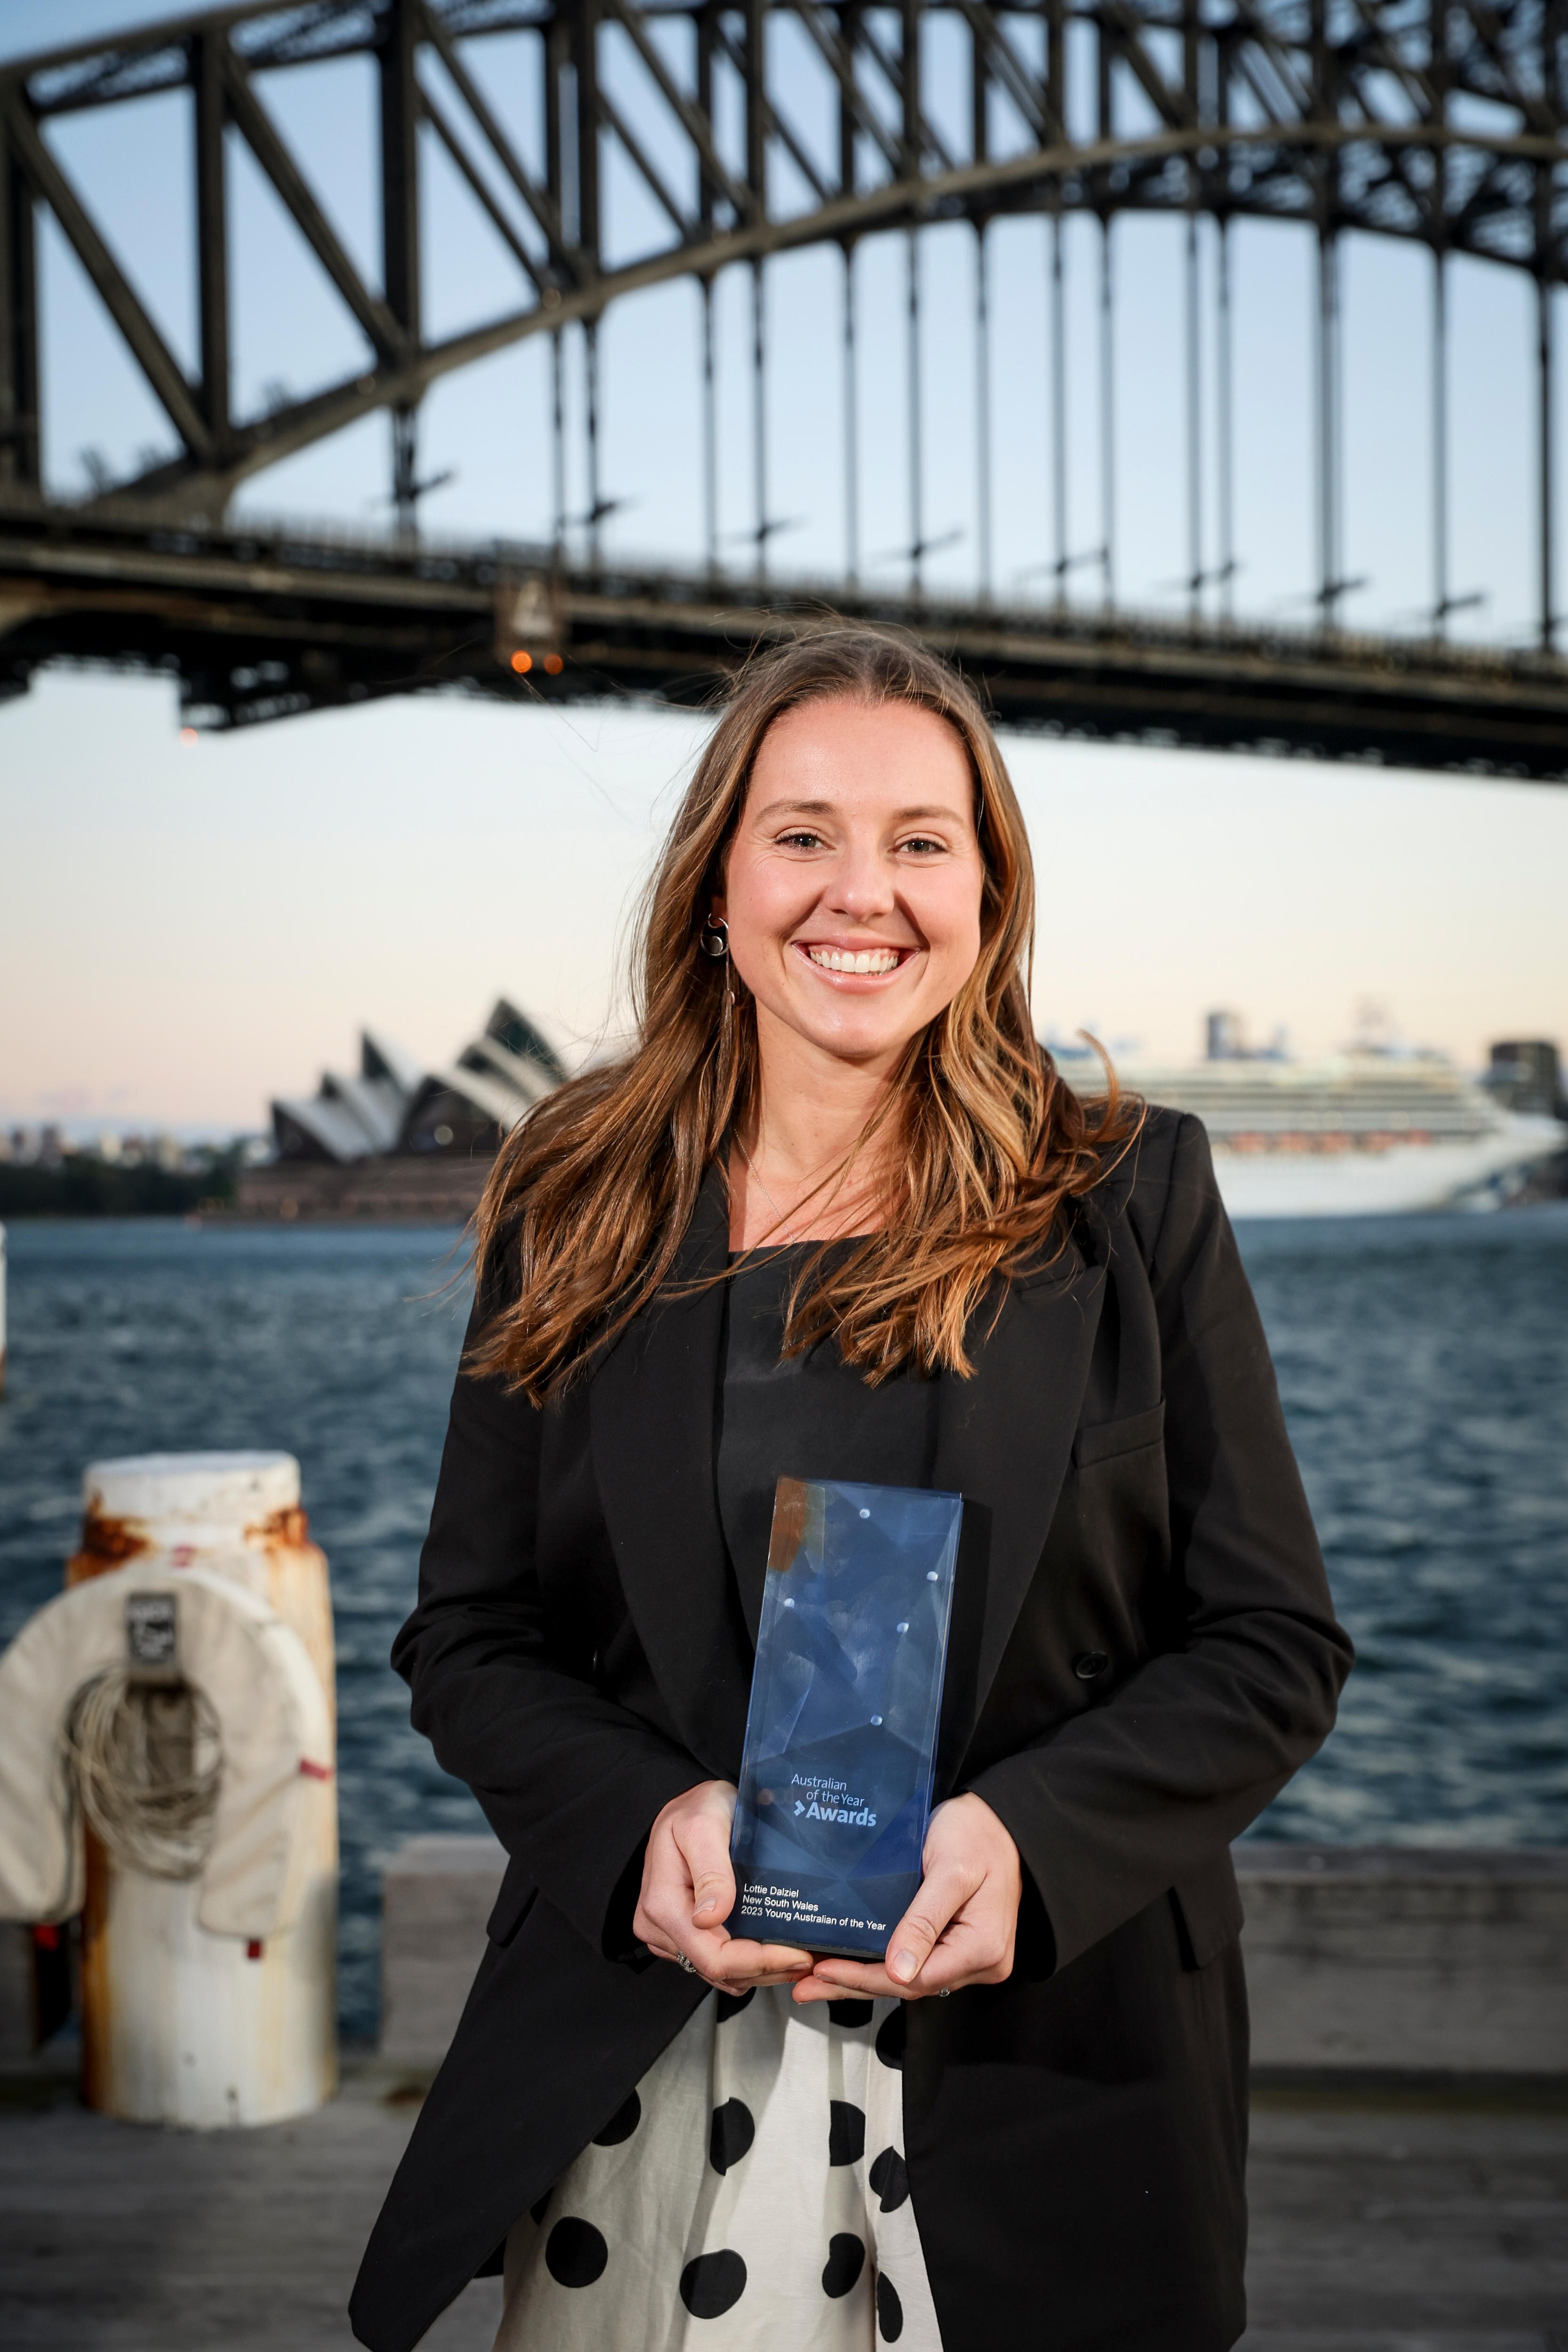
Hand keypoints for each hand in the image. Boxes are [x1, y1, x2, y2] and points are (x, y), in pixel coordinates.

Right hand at [633, 1779, 814, 1989]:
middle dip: (767, 1970)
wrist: (690, 1804)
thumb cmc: (698, 1806)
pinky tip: (774, 1950)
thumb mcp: (704, 1824)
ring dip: (760, 1970)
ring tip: (798, 1956)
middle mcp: (658, 1927)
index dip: (758, 1964)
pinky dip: (747, 1963)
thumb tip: (710, 1918)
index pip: (713, 1957)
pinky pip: (715, 1961)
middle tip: (809, 1958)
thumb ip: (710, 1870)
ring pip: (718, 1972)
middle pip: (718, 1971)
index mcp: (662, 1905)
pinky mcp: (680, 1933)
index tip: (798, 1955)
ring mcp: (668, 1933)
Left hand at [791, 1792, 1021, 2004]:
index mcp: (983, 1947)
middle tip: (806, 1985)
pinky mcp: (956, 1946)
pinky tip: (849, 1965)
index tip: (825, 1969)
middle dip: (854, 1985)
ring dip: (862, 1979)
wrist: (996, 1817)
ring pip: (909, 1978)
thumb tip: (899, 1970)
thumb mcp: (950, 1870)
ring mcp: (969, 1957)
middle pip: (909, 1984)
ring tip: (815, 1981)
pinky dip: (881, 1965)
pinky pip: (915, 1962)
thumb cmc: (976, 1833)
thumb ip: (926, 1919)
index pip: (916, 1979)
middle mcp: (981, 1962)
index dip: (866, 1978)